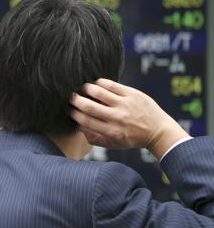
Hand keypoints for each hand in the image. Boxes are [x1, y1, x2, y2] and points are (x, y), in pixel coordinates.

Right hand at [70, 78, 188, 159]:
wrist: (159, 131)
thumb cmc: (133, 139)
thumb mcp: (114, 144)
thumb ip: (95, 138)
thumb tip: (79, 127)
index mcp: (111, 131)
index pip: (85, 120)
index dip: (73, 113)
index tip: (68, 110)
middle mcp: (117, 118)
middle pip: (88, 106)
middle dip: (75, 100)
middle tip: (70, 97)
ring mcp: (125, 104)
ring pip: (98, 92)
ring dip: (86, 88)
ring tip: (82, 89)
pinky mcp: (132, 94)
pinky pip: (112, 84)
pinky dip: (100, 82)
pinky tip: (96, 84)